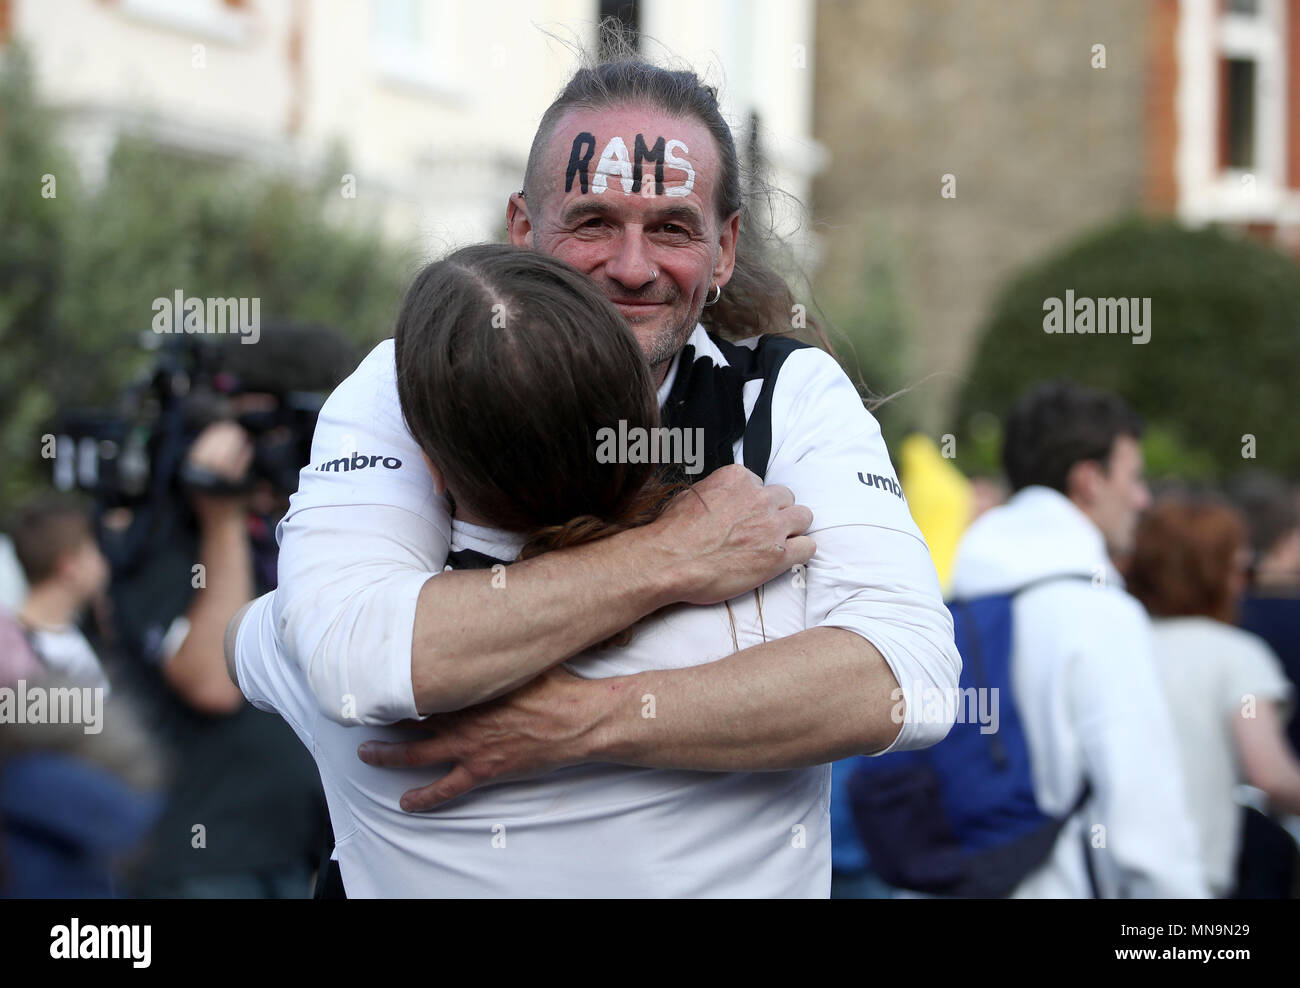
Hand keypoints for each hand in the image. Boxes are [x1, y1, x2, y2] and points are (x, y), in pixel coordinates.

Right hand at [186, 421, 253, 523]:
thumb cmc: (212, 499)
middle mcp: (199, 486)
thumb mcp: (201, 479)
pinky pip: (238, 472)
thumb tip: (214, 432)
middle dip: (224, 439)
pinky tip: (248, 450)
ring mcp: (214, 492)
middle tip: (234, 429)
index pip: (198, 453)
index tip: (219, 427)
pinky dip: (243, 459)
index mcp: (189, 479)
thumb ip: (204, 460)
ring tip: (242, 437)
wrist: (221, 526)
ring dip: (235, 447)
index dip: (210, 437)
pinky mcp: (230, 496)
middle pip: (213, 456)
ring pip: (226, 463)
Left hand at [357, 665, 605, 811]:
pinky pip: (445, 789)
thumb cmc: (556, 685)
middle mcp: (461, 717)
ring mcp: (469, 746)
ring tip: (366, 754)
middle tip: (361, 713)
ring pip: (415, 754)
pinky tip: (406, 803)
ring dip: (388, 756)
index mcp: (469, 688)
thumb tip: (494, 614)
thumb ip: (501, 644)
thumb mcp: (524, 655)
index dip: (399, 682)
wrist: (577, 719)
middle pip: (409, 718)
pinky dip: (423, 797)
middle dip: (382, 717)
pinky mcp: (483, 770)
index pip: (423, 685)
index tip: (379, 676)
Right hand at [648, 464, 814, 604]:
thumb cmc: (673, 533)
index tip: (745, 516)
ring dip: (793, 528)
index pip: (760, 484)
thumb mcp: (691, 495)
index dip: (753, 503)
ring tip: (776, 542)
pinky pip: (808, 547)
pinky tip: (786, 558)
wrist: (670, 561)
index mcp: (738, 479)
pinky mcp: (779, 555)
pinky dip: (800, 552)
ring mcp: (772, 526)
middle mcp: (759, 498)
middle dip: (776, 512)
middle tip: (761, 529)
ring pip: (803, 517)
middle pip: (786, 497)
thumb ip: (716, 492)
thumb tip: (721, 501)